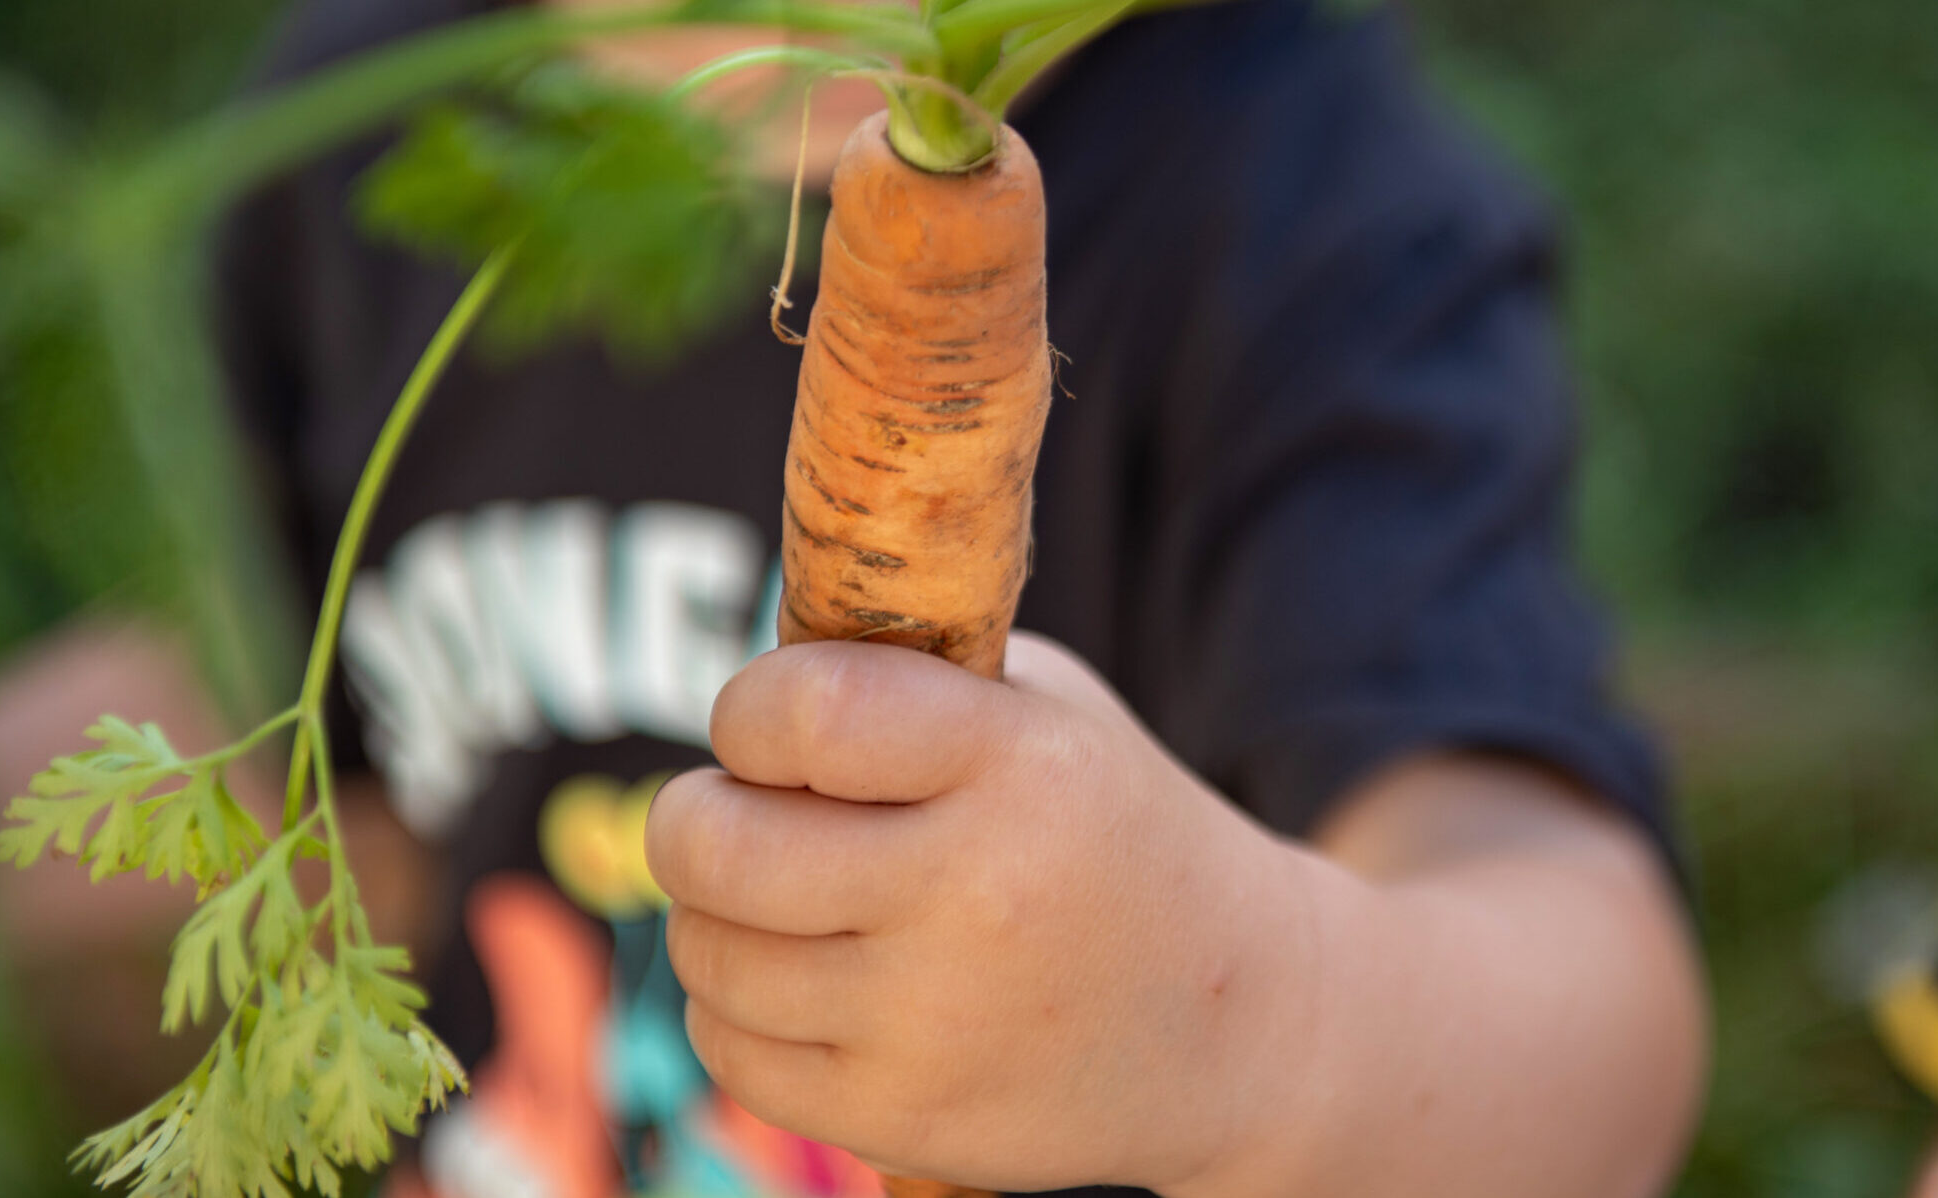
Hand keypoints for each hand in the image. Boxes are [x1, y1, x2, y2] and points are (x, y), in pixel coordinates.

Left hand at [645, 633, 1321, 1192]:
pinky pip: (730, 1053)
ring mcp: (934, 1020)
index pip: (806, 712)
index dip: (750, 710)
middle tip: (735, 813)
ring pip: (708, 952)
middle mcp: (975, 894)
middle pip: (716, 844)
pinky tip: (806, 979)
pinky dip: (739, 1009)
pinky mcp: (902, 1117)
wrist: (1240, 1018)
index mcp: (1017, 766)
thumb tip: (749, 683)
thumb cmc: (1109, 834)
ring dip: (718, 915)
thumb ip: (911, 680)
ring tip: (783, 900)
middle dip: (697, 817)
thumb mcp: (1051, 715)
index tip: (767, 727)